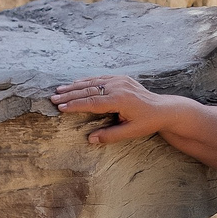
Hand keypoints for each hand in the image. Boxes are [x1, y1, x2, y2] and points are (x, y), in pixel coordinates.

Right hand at [49, 75, 173, 146]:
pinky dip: (87, 81)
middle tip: (53, 98)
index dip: (75, 105)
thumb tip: (90, 139)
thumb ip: (110, 136)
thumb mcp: (130, 132)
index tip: (60, 108)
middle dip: (70, 95)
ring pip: (93, 82)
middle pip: (89, 91)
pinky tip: (75, 83)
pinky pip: (100, 78)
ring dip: (75, 86)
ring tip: (59, 90)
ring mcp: (120, 80)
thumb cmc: (147, 122)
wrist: (163, 109)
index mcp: (120, 100)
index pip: (92, 103)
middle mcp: (118, 87)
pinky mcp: (121, 78)